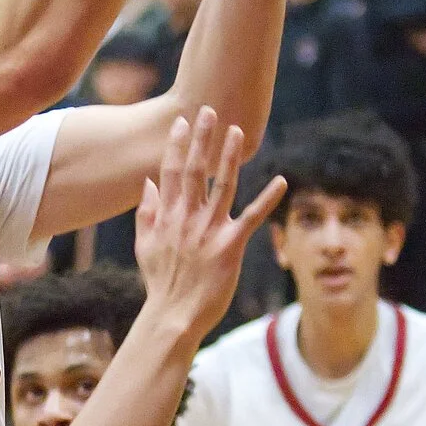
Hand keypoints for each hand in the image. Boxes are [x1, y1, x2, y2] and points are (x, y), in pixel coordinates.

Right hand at [134, 109, 286, 340]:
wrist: (173, 316)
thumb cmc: (162, 283)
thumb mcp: (144, 246)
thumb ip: (146, 213)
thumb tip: (148, 183)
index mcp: (167, 217)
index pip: (170, 172)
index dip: (178, 144)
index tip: (183, 121)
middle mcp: (186, 219)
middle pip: (194, 171)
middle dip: (202, 139)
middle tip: (210, 110)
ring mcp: (208, 232)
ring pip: (221, 186)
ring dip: (229, 157)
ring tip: (237, 132)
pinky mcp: (230, 247)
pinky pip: (252, 218)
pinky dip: (267, 199)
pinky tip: (281, 181)